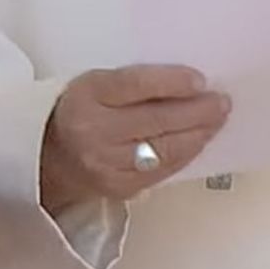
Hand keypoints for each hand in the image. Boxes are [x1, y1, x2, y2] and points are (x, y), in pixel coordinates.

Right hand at [40, 64, 230, 210]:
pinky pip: (162, 171)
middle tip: (222, 102)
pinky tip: (199, 141)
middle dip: (197, 111)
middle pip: (155, 120)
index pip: (135, 85)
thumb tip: (191, 84)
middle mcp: (94, 131)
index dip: (171, 82)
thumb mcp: (99, 84)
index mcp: (88, 95)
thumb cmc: (84, 110)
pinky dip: (185, 154)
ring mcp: (106, 164)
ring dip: (198, 134)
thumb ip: (137, 83)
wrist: (48, 156)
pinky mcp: (118, 188)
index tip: (200, 80)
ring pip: (163, 149)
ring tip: (218, 120)